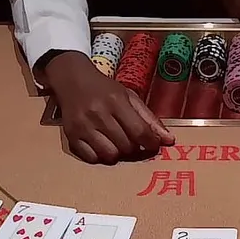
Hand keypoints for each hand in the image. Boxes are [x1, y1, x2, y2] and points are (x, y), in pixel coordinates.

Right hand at [43, 51, 174, 163]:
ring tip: (115, 142)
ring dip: (116, 153)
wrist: (71, 80)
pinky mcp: (71, 135)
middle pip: (126, 146)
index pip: (140, 132)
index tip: (152, 145)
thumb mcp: (129, 97)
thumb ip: (149, 119)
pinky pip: (91, 158)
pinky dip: (99, 156)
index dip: (151, 143)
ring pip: (109, 155)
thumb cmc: (104, 90)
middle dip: (133, 147)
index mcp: (116, 101)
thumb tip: (169, 140)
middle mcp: (98, 113)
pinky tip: (100, 144)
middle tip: (130, 140)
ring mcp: (83, 125)